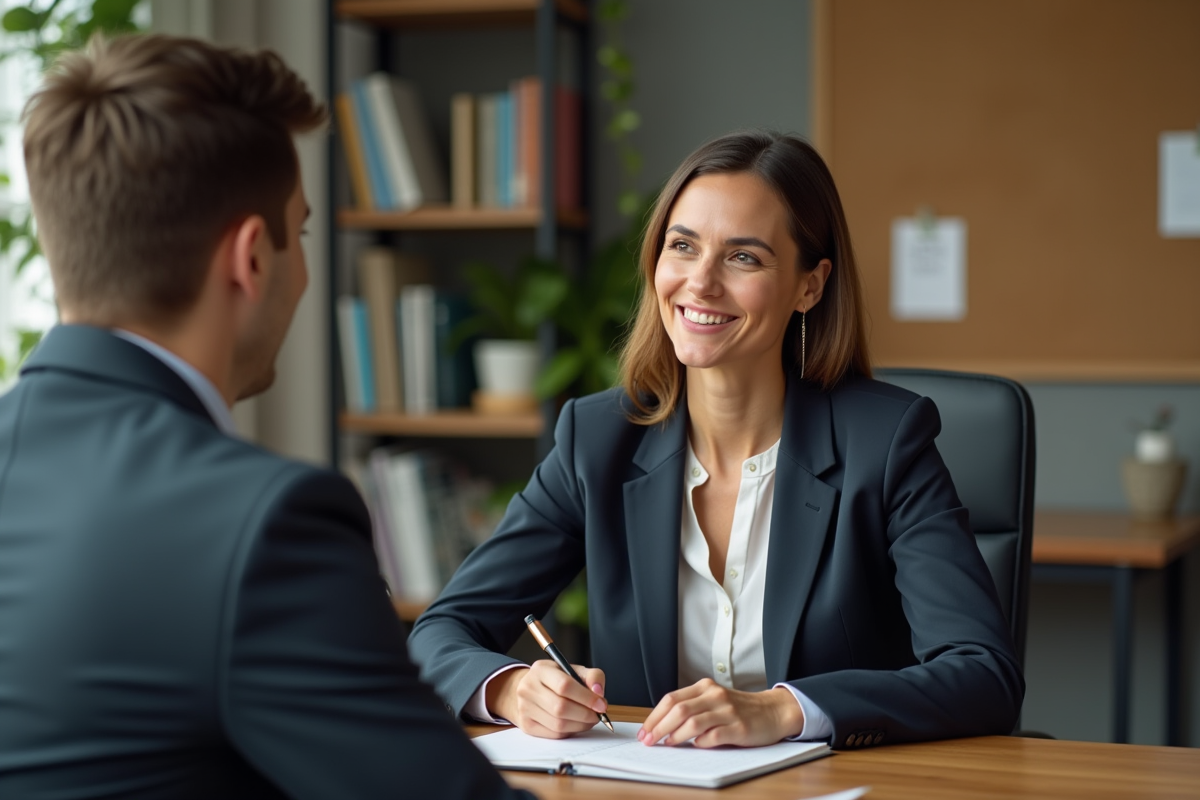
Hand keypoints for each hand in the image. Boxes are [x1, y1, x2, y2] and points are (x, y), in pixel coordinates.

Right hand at [486, 659, 606, 738]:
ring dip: (580, 725)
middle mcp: (529, 688)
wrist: (530, 690)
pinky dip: (570, 731)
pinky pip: (554, 734)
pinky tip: (576, 724)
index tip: (601, 704)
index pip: (564, 685)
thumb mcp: (573, 670)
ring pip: (558, 724)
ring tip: (589, 719)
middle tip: (597, 715)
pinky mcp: (527, 725)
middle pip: (561, 708)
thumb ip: (591, 677)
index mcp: (541, 670)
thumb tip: (598, 692)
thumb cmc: (555, 680)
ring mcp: (525, 708)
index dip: (586, 697)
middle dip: (585, 714)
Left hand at [638, 679, 804, 747]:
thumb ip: (692, 707)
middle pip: (678, 710)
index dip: (654, 716)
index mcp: (705, 687)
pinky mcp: (738, 728)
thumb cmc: (739, 709)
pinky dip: (700, 743)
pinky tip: (695, 746)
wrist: (773, 711)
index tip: (644, 731)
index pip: (672, 699)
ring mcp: (727, 711)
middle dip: (659, 727)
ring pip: (692, 723)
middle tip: (649, 740)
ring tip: (667, 744)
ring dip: (675, 736)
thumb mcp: (713, 700)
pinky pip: (712, 737)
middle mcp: (715, 695)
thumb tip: (662, 725)